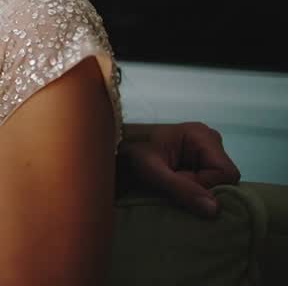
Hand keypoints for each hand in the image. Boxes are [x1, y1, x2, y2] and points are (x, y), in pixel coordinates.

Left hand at [119, 122, 240, 217]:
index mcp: (202, 136)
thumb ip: (182, 189)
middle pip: (224, 177)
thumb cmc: (132, 155)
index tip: (178, 183)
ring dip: (197, 188)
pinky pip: (209, 179)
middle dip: (202, 187)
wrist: (119, 149)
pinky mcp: (202, 158)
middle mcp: (210, 139)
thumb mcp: (153, 172)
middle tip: (173, 183)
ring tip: (172, 181)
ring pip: (218, 181)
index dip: (206, 186)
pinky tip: (177, 180)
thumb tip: (215, 209)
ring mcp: (207, 148)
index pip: (225, 173)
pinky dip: (194, 185)